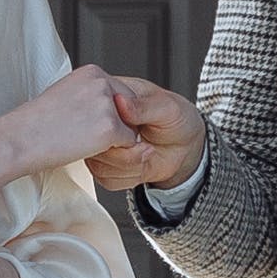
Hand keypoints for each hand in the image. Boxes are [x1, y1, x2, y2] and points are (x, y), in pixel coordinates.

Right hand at [0, 67, 130, 198]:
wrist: (19, 140)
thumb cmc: (36, 124)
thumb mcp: (66, 95)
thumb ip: (90, 95)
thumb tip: (111, 107)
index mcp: (92, 72)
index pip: (121, 95)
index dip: (107, 114)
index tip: (86, 123)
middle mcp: (103, 82)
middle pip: (131, 110)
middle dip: (115, 125)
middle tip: (83, 133)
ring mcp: (107, 104)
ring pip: (130, 128)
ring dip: (112, 139)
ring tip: (80, 139)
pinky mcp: (110, 127)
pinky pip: (127, 145)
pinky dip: (112, 152)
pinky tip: (85, 147)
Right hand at [90, 74, 207, 192]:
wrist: (186, 145)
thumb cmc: (177, 118)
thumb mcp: (167, 107)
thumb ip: (143, 106)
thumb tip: (120, 101)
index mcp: (110, 98)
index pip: (90, 112)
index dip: (108, 127)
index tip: (132, 130)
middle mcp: (101, 123)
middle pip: (90, 143)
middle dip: (122, 150)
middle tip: (141, 142)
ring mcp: (102, 146)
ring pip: (97, 165)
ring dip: (128, 164)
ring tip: (146, 151)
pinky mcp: (107, 166)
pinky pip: (106, 179)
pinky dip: (128, 177)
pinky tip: (141, 163)